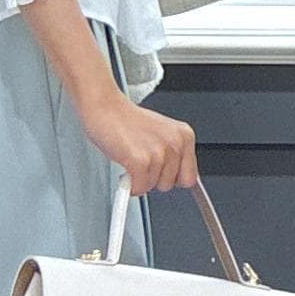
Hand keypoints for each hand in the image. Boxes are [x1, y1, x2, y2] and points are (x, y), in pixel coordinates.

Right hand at [79, 90, 197, 197]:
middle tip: (140, 161)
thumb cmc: (127, 121)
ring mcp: (158, 152)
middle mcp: (175, 143)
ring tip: (131, 158)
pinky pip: (139, 188)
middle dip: (153, 178)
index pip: (189, 178)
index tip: (160, 174)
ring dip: (139, 179)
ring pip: (153, 187)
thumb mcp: (161, 135)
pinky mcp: (140, 161)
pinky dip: (129, 185)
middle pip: (170, 185)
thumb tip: (178, 180)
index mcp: (184, 136)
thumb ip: (173, 156)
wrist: (105, 107)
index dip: (171, 179)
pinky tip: (125, 166)